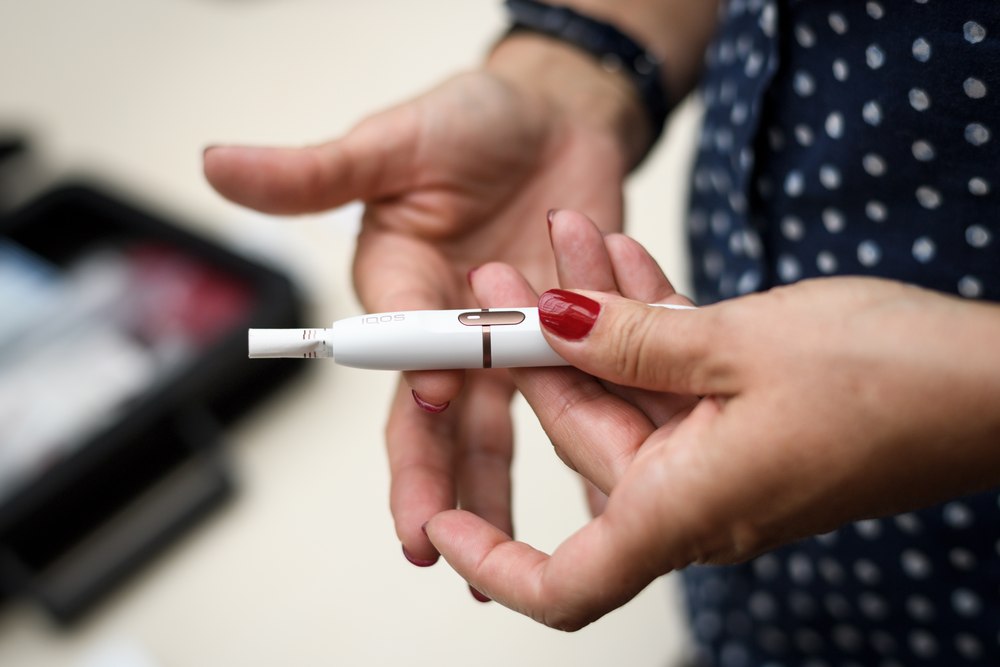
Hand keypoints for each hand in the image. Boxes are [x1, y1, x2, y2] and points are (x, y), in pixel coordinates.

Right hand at [203, 39, 643, 568]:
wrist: (561, 118)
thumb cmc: (473, 121)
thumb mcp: (395, 141)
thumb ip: (316, 171)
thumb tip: (216, 162)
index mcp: (400, 287)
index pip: (398, 345)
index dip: (416, 372)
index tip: (434, 398)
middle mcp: (448, 330)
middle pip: (435, 416)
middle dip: (431, 477)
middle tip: (431, 542)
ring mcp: (508, 345)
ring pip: (498, 430)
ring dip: (495, 491)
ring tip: (506, 558)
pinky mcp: (568, 343)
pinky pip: (575, 401)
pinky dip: (583, 448)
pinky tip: (598, 500)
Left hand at [425, 210, 999, 629]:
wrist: (997, 379)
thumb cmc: (897, 383)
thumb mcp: (737, 346)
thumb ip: (628, 339)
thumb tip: (548, 322)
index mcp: (687, 511)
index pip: (566, 584)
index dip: (493, 561)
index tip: (441, 524)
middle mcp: (696, 497)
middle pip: (584, 437)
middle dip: (536, 354)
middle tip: (499, 282)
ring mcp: (719, 454)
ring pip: (624, 388)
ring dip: (589, 316)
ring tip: (556, 240)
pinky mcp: (742, 415)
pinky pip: (671, 371)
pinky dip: (642, 319)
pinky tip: (612, 258)